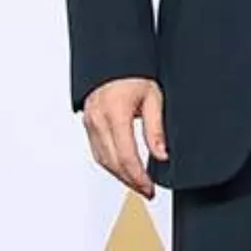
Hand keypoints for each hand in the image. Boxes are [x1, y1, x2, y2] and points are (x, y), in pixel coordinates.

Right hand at [82, 77, 165, 198]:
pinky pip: (97, 151)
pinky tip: (123, 169)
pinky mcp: (88, 124)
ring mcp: (90, 123)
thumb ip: (156, 129)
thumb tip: (162, 155)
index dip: (138, 177)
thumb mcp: (154, 98)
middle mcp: (98, 121)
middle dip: (130, 181)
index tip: (149, 188)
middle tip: (147, 191)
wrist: (114, 59)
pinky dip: (110, 163)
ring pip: (102, 160)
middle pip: (112, 162)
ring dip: (120, 175)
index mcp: (115, 114)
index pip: (125, 156)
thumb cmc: (134, 73)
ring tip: (138, 184)